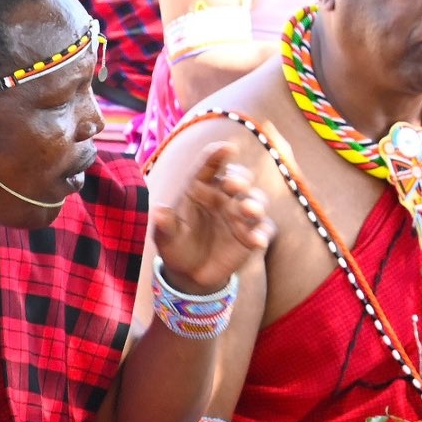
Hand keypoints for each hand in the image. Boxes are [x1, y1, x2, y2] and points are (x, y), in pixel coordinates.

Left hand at [153, 142, 275, 294]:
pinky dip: (262, 234)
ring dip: (254, 204)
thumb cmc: (176, 246)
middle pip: (239, 179)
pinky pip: (263, 230)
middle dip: (239, 179)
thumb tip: (159, 213)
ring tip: (248, 210)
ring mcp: (240, 215)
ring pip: (256, 201)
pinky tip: (257, 241)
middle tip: (232, 185)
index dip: (218, 155)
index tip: (227, 148)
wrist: (189, 273)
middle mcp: (224, 197)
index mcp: (200, 188)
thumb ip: (166, 224)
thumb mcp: (166, 237)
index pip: (210, 166)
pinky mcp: (251, 235)